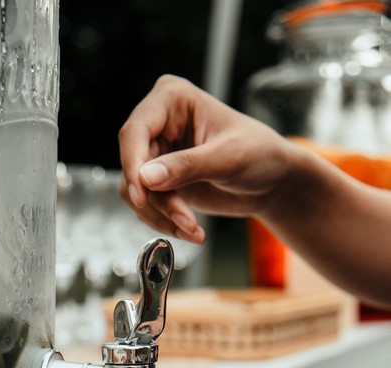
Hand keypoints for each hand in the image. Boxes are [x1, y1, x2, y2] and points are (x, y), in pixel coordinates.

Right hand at [118, 74, 295, 243]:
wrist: (272, 182)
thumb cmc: (260, 154)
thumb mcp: (228, 157)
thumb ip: (188, 165)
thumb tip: (146, 177)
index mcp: (172, 99)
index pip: (136, 131)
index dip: (133, 164)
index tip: (141, 195)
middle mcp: (159, 124)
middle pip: (134, 165)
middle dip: (157, 199)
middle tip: (184, 220)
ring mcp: (157, 154)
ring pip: (137, 191)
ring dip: (163, 215)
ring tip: (193, 228)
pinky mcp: (161, 182)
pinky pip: (147, 206)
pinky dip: (165, 222)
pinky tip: (190, 230)